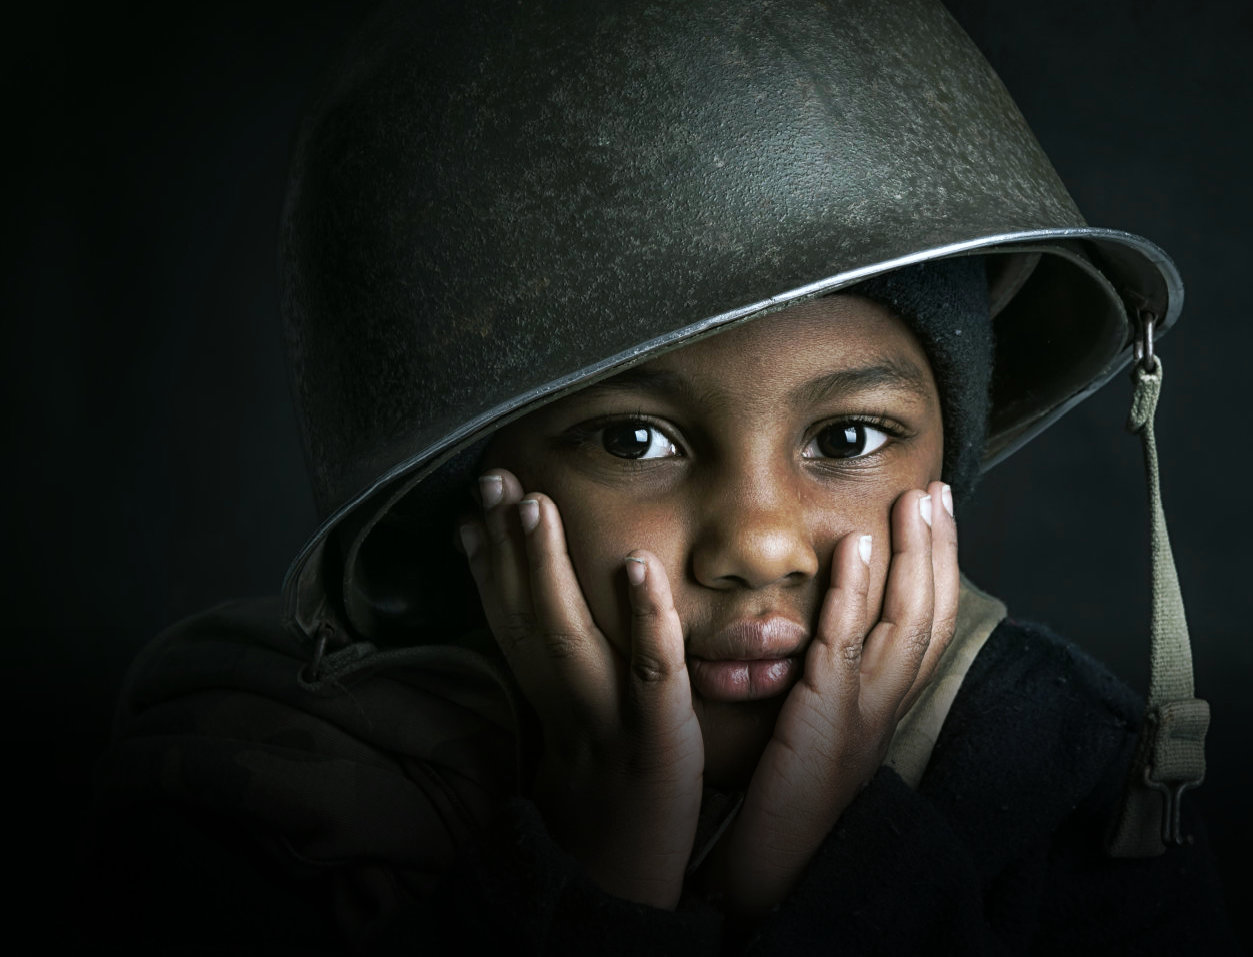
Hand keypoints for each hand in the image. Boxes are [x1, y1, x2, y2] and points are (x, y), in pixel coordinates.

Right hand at [458, 469, 705, 908]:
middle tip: (492, 479)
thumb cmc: (608, 816)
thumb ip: (568, 691)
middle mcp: (568, 708)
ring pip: (572, 637)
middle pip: (528, 620)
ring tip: (535, 504)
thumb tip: (552, 640)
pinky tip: (638, 566)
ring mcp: (609, 723)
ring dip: (549, 569)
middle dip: (507, 549)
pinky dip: (643, 619)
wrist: (618, 899)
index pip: (510, 625)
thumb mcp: (580, 748)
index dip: (486, 568)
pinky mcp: (658, 743)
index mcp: (551, 707)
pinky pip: (652, 674)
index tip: (468, 511)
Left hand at [718, 480, 960, 914]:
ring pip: (908, 622)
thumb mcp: (820, 727)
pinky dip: (854, 593)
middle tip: (938, 490)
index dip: (943, 566)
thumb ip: (831, 679)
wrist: (774, 867)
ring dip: (914, 556)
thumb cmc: (784, 800)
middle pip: (935, 613)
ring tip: (915, 500)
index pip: (933, 624)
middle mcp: (888, 705)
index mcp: (888, 705)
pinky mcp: (825, 719)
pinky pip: (846, 646)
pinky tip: (856, 547)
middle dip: (941, 547)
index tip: (938, 513)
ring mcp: (863, 712)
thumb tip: (829, 633)